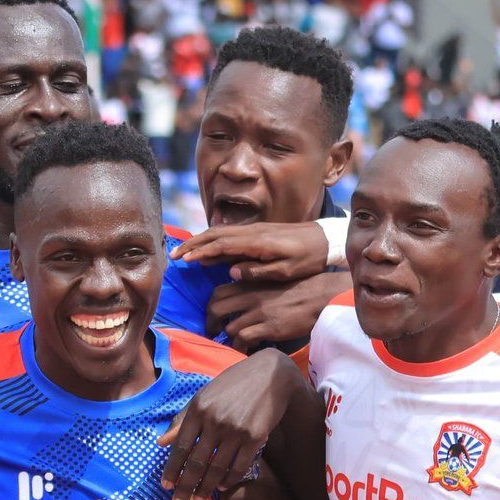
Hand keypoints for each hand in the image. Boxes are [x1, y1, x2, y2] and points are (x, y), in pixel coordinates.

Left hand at [159, 349, 292, 499]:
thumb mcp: (204, 396)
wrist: (270, 376)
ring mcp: (235, 430)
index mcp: (198, 409)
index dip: (172, 470)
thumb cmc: (232, 385)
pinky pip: (239, 466)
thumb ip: (183, 420)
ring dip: (206, 488)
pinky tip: (222, 486)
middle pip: (196, 463)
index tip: (166, 487)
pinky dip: (229, 479)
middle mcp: (214, 420)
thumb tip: (161, 443)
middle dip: (186, 487)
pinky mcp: (255, 437)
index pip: (180, 447)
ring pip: (217, 468)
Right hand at [173, 220, 330, 282]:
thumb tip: (230, 271)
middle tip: (174, 255)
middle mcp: (252, 231)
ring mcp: (254, 229)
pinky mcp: (258, 231)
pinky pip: (229, 232)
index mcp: (257, 241)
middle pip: (215, 233)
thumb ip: (258, 271)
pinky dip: (212, 239)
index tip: (183, 260)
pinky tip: (206, 248)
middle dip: (192, 244)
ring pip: (220, 231)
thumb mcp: (285, 270)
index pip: (221, 244)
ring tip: (183, 252)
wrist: (324, 239)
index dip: (200, 251)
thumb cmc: (307, 259)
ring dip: (200, 240)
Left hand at [207, 268, 348, 350]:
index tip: (213, 317)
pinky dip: (242, 347)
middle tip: (214, 333)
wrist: (320, 296)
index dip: (210, 306)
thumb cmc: (299, 290)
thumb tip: (239, 303)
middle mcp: (251, 297)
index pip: (218, 292)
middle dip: (211, 324)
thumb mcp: (271, 284)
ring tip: (237, 344)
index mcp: (251, 284)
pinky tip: (248, 349)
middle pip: (216, 309)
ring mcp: (259, 313)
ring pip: (230, 327)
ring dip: (230, 339)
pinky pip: (245, 339)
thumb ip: (254, 290)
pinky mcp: (270, 327)